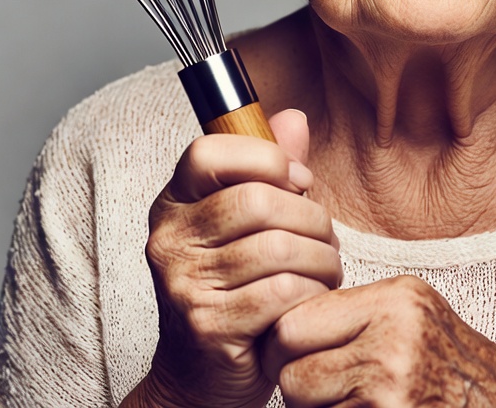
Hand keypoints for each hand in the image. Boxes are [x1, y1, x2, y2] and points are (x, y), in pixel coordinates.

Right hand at [132, 109, 341, 407]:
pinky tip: (314, 296)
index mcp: (174, 203)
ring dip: (322, 258)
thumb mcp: (247, 223)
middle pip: (258, 200)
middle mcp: (169, 239)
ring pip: (279, 247)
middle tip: (324, 236)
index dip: (266, 157)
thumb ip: (269, 168)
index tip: (297, 181)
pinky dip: (314, 291)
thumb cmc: (235, 287)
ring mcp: (184, 284)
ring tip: (326, 267)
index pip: (208, 151)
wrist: (202, 377)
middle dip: (311, 216)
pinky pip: (284, 291)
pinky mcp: (209, 326)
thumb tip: (293, 117)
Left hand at [264, 275, 495, 407]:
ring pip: (304, 406)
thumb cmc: (444, 360)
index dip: (282, 343)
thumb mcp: (409, 311)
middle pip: (292, 369)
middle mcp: (394, 341)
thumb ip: (353, 311)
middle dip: (291, 381)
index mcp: (395, 301)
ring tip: (346, 399)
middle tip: (310, 386)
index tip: (288, 353)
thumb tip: (280, 320)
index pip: (296, 321)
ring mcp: (394, 390)